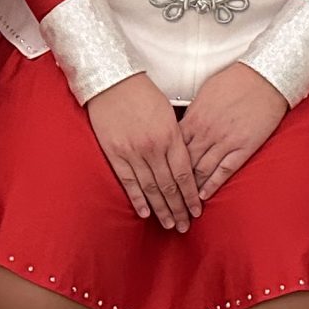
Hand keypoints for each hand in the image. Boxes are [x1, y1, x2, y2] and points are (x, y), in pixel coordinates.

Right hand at [85, 72, 202, 232]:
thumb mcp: (167, 112)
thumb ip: (176, 137)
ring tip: (170, 225)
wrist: (112, 81)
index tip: (197, 210)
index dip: (191, 195)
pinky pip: (128, 182)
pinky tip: (145, 213)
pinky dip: (138, 199)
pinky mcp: (115, 154)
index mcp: (170, 135)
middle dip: (179, 208)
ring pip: (151, 188)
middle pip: (170, 186)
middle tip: (186, 226)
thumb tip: (185, 160)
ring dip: (161, 209)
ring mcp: (133, 152)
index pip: (185, 174)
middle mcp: (153, 147)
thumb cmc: (142, 93)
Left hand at [177, 61, 288, 197]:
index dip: (164, 164)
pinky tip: (204, 195)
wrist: (264, 78)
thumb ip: (193, 112)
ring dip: (191, 189)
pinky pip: (224, 170)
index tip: (159, 176)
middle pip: (184, 163)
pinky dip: (212, 184)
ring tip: (183, 204)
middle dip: (175, 182)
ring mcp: (225, 141)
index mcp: (195, 117)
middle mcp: (206, 132)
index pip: (173, 147)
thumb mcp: (205, 92)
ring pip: (202, 170)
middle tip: (167, 197)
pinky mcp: (243, 147)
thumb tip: (183, 125)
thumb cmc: (235, 81)